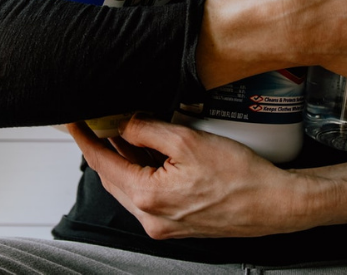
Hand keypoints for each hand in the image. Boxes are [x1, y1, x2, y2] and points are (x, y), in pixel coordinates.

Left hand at [66, 116, 346, 239]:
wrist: (274, 204)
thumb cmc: (240, 175)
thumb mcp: (188, 141)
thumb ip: (148, 130)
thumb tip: (124, 124)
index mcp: (148, 198)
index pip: (103, 163)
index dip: (85, 139)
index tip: (72, 122)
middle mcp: (150, 218)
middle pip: (114, 177)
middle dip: (104, 148)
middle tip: (100, 121)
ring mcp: (163, 225)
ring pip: (130, 186)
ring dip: (125, 160)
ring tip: (128, 131)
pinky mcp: (177, 224)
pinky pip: (148, 194)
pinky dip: (143, 172)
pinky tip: (151, 153)